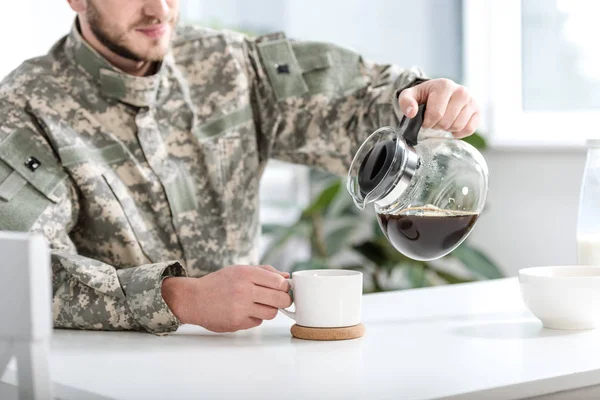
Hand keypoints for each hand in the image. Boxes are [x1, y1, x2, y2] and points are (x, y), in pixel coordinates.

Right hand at [162, 265, 291, 332]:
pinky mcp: (237, 322)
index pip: (279, 282)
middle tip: (280, 300)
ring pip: (272, 313)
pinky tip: (245, 312)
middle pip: (280, 299)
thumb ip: (265, 271)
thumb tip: (287, 277)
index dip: (285, 287)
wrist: (194, 299)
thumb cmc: (219, 283)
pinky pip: (258, 322)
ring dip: (269, 310)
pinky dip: (255, 318)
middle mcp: (244, 289)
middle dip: (284, 300)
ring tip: (259, 305)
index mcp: (246, 273)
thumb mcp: (239, 270)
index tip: (283, 289)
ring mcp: (241, 307)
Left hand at [398, 78, 479, 137]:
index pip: (436, 114)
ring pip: (458, 126)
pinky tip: (452, 126)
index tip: (424, 120)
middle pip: (447, 122)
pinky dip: (459, 133)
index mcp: (445, 85)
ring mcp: (472, 101)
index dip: (427, 122)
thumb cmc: (424, 96)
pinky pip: (469, 129)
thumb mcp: (409, 96)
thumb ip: (406, 102)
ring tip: (443, 121)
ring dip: (447, 129)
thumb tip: (412, 113)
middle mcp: (461, 91)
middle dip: (437, 125)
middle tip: (434, 120)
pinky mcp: (477, 111)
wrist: (439, 93)